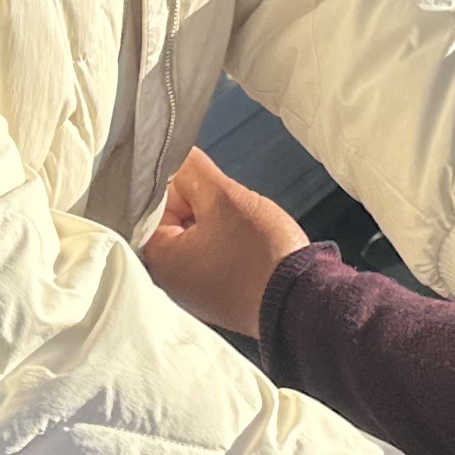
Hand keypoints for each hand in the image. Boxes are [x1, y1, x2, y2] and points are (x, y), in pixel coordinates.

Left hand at [140, 148, 306, 338]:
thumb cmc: (260, 255)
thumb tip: (178, 153)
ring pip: (198, 241)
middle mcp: (170, 282)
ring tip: (242, 228)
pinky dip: (229, 248)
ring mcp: (196, 294)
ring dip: (218, 226)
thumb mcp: (225, 197)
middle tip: (229, 206)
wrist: (300, 301)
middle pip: (175, 223)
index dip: (182, 184)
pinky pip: (215, 262)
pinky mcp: (220, 299)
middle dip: (202, 206)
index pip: (154, 204)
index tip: (205, 183)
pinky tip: (248, 246)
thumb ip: (194, 170)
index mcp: (160, 259)